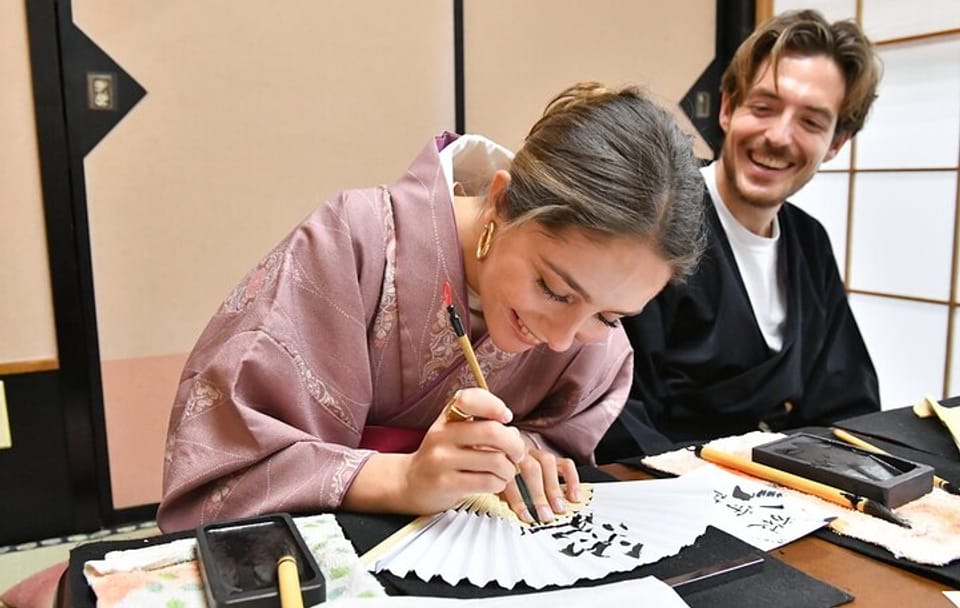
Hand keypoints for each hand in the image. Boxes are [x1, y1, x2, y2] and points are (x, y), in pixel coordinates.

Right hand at [343, 388, 526, 514]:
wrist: (408, 483)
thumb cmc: (441, 456)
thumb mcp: (454, 432)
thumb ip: (483, 426)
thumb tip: (513, 432)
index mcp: (447, 417)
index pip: (471, 398)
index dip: (495, 405)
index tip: (506, 418)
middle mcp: (442, 434)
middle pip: (492, 432)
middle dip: (515, 445)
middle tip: (517, 454)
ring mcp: (441, 459)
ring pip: (494, 460)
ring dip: (509, 469)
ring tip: (506, 472)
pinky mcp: (445, 483)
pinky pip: (487, 482)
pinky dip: (499, 483)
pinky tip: (495, 483)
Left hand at [499, 442, 580, 523]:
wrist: (496, 450)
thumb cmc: (494, 473)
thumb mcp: (491, 481)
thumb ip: (497, 492)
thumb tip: (505, 512)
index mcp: (500, 457)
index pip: (510, 477)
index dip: (518, 498)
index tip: (526, 516)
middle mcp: (518, 452)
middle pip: (531, 468)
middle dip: (539, 494)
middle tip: (545, 515)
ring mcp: (534, 452)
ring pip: (548, 463)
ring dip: (554, 488)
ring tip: (559, 508)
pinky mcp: (549, 455)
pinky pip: (564, 463)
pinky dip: (571, 480)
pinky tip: (573, 497)